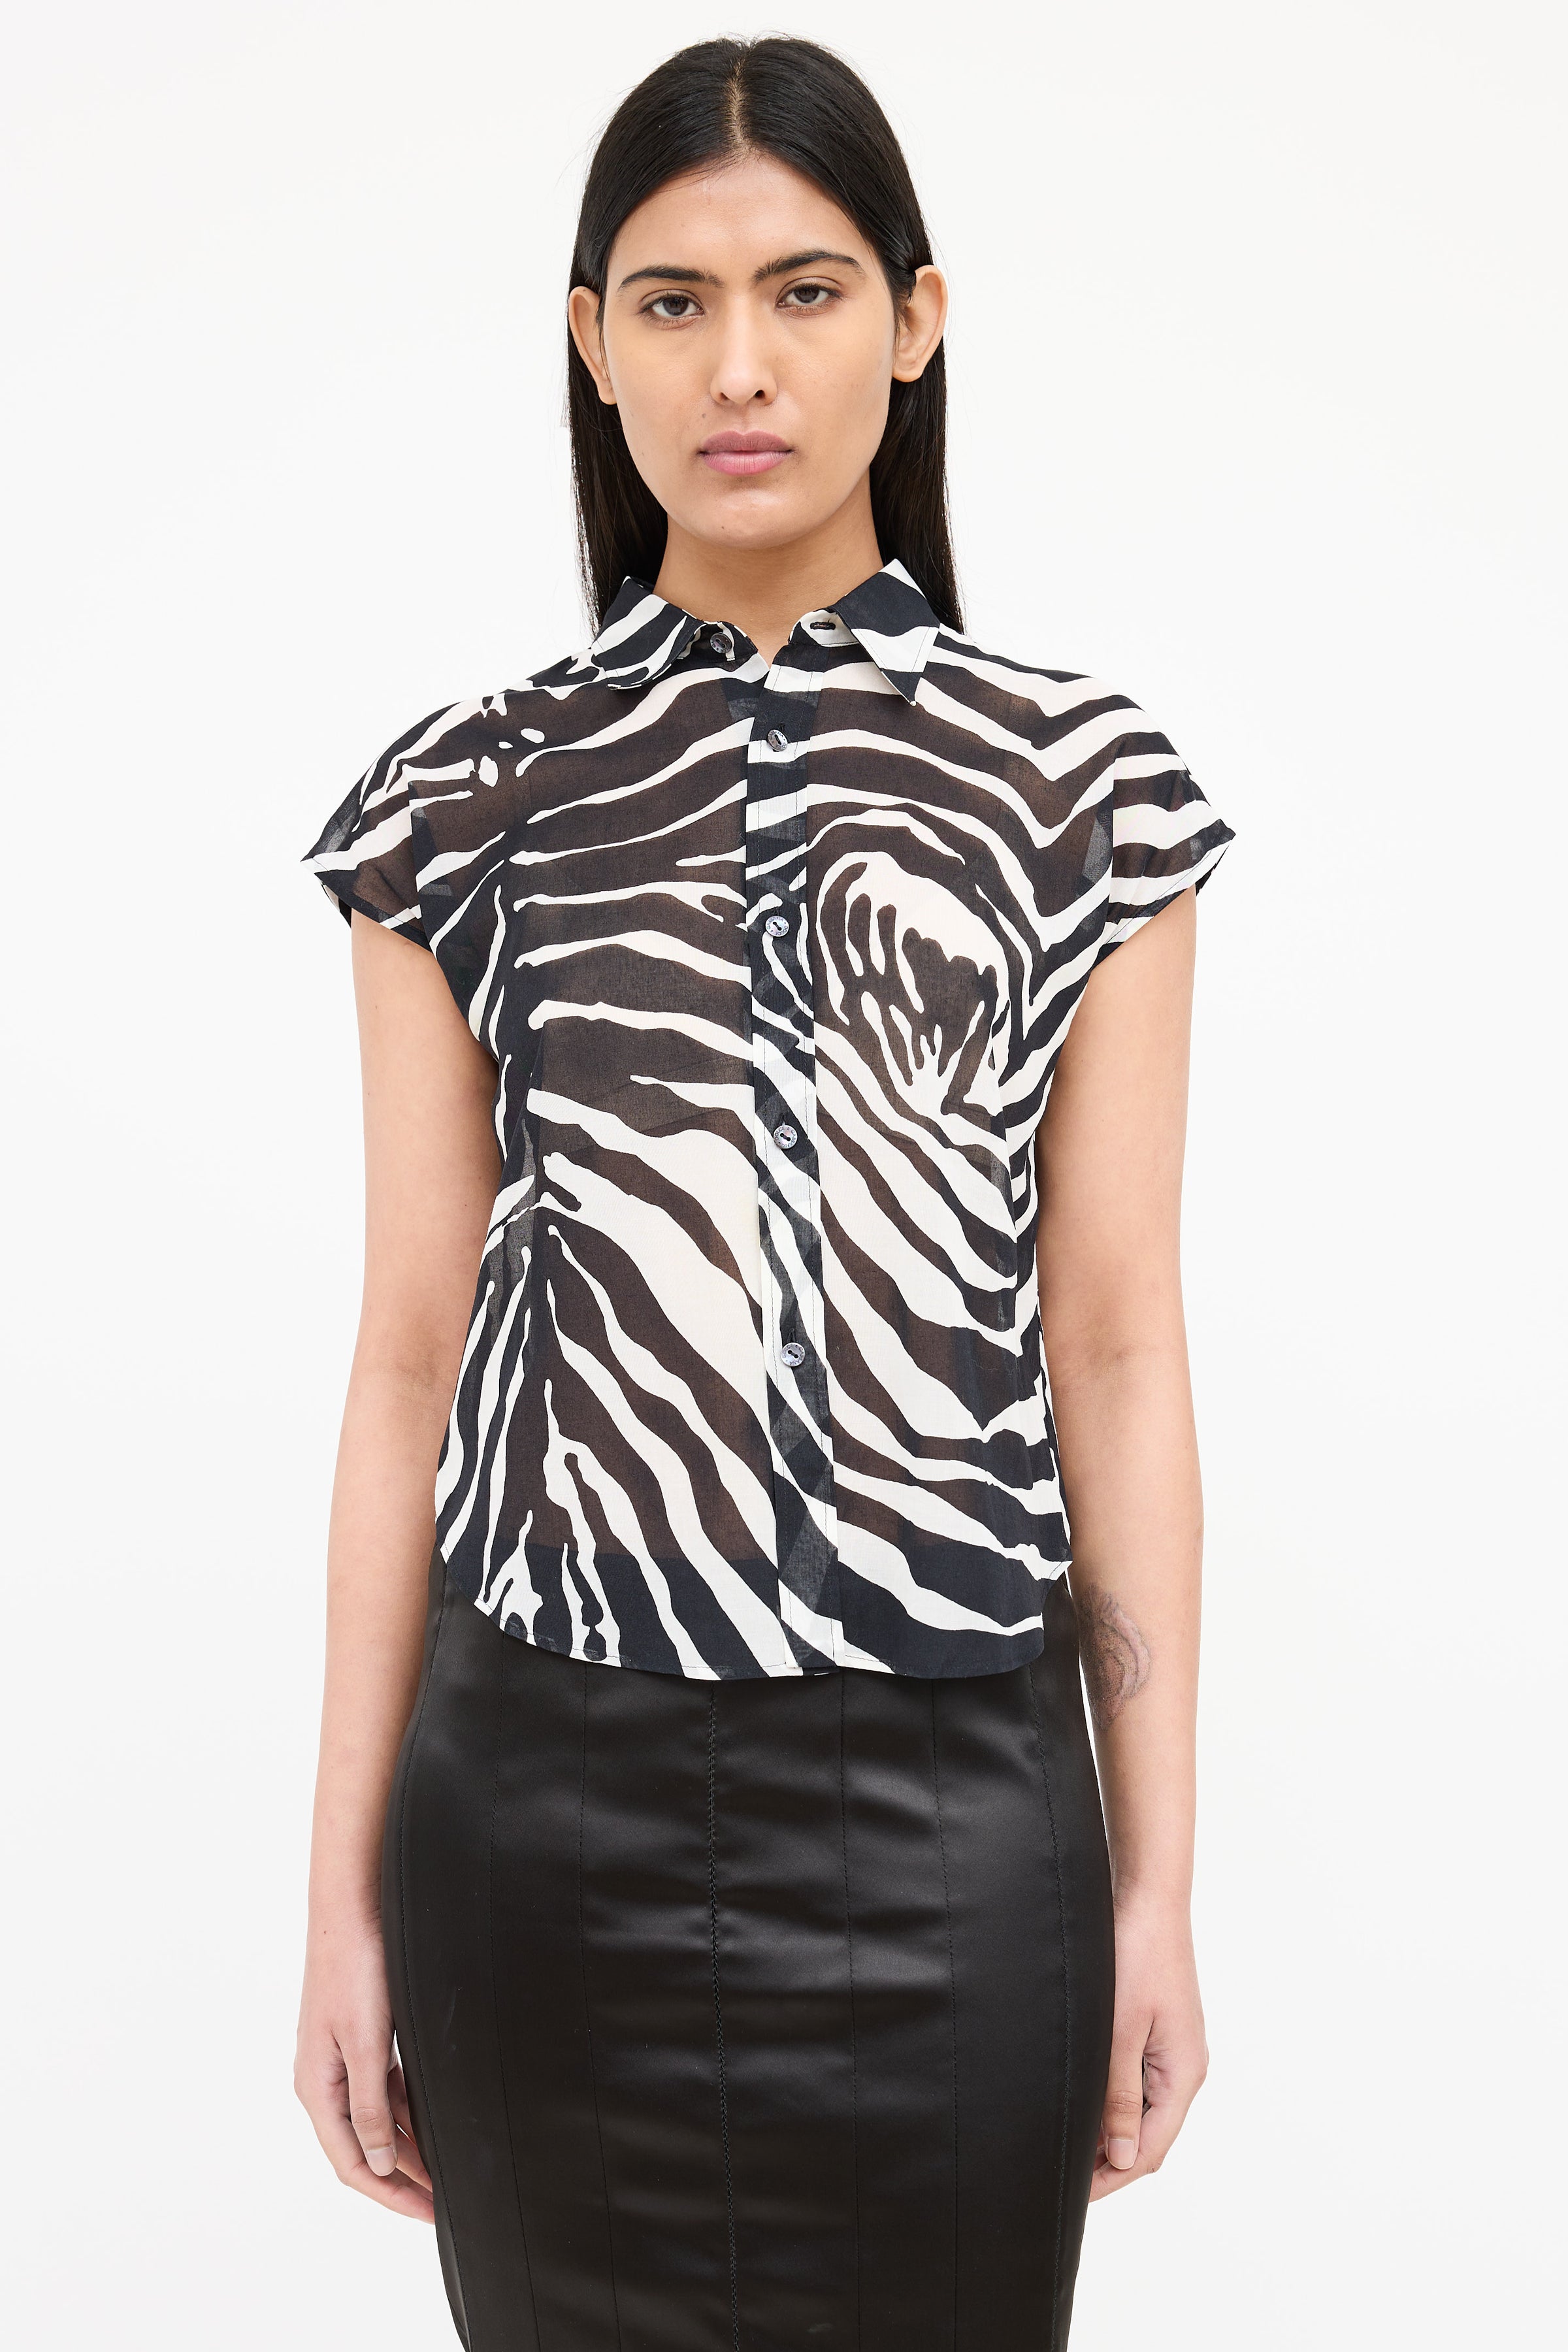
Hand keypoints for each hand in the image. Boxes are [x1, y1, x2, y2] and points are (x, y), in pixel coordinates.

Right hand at [295, 1910, 433, 2221]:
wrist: (353, 1905)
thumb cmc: (354, 1967)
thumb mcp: (365, 2044)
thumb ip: (368, 2107)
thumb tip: (379, 2164)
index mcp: (318, 2088)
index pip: (352, 2164)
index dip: (390, 2194)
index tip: (427, 2214)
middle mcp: (325, 2079)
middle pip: (363, 2147)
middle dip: (403, 2176)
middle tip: (441, 2200)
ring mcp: (342, 2058)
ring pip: (376, 2119)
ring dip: (408, 2144)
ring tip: (445, 2167)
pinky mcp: (361, 2036)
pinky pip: (383, 2088)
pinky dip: (406, 2109)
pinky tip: (432, 2118)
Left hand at [1091, 1893, 1207, 2199]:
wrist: (1148, 1897)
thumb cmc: (1135, 1956)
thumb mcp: (1119, 2032)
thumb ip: (1118, 2097)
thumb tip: (1119, 2156)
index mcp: (1183, 2075)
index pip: (1149, 2150)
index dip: (1112, 2176)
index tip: (1073, 2191)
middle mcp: (1184, 2068)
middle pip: (1148, 2136)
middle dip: (1109, 2159)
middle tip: (1063, 2170)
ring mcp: (1174, 2050)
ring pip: (1143, 2110)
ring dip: (1110, 2128)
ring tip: (1067, 2138)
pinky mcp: (1159, 2031)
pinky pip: (1139, 2081)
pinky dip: (1114, 2097)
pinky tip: (1084, 2097)